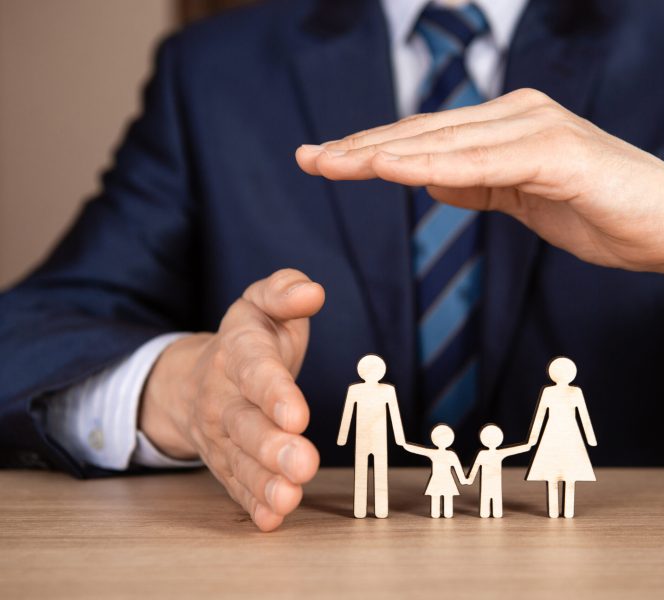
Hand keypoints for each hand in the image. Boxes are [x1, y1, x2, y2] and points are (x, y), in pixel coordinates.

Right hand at [139, 269, 324, 530]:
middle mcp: (223, 397)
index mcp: (237, 353)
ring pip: (241, 462)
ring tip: (289, 498)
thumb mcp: (260, 303)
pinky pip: (237, 486)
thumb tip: (311, 290)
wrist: (194, 378)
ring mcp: (221, 435)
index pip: (255, 371)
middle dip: (273, 446)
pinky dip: (254, 504)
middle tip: (303, 463)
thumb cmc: (248, 339)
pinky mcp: (225, 463)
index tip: (298, 414)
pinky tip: (273, 519)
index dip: (275, 392)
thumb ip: (284, 292)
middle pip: (246, 424)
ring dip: (266, 483)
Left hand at [296, 88, 663, 297]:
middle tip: (309, 159)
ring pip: (448, 141)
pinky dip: (438, 165)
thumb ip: (481, 184)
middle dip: (363, 148)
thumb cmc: (606, 212)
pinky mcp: (561, 154)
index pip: (429, 136)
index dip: (375, 148)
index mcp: (510, 126)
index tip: (325, 160)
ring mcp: (541, 129)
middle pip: (426, 131)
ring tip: (334, 163)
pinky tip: (396, 171)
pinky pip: (487, 162)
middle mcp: (520, 115)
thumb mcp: (527, 200)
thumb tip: (431, 177)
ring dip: (387, 153)